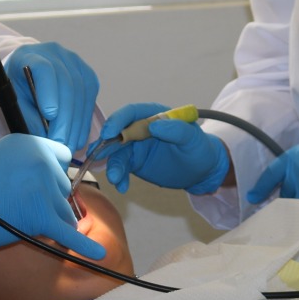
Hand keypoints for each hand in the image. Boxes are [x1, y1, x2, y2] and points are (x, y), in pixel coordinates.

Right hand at [0, 134, 105, 263]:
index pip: (62, 158)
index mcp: (31, 143)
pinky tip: (98, 255)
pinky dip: (84, 246)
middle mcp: (42, 161)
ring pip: (64, 210)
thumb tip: (45, 173)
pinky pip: (70, 233)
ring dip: (49, 220)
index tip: (41, 186)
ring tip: (20, 222)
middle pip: (63, 186)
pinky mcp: (43, 216)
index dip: (53, 174)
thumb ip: (25, 162)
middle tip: (19, 207)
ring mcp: (45, 188)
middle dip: (48, 200)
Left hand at [4, 42, 99, 152]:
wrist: (28, 71)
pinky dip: (84, 121)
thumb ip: (27, 116)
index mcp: (31, 55)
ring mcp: (75, 62)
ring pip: (82, 93)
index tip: (50, 115)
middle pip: (67, 85)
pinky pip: (90, 99)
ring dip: (76, 124)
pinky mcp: (87, 74)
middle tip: (60, 144)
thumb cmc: (18, 86)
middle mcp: (56, 53)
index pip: (44, 69)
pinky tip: (78, 138)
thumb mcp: (14, 99)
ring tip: (69, 146)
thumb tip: (44, 139)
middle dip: (65, 118)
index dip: (49, 92)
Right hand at [98, 102, 229, 195]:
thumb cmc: (199, 149)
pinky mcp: (133, 162)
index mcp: (154, 115)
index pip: (132, 113)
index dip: (118, 120)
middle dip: (107, 144)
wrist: (200, 171)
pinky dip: (119, 176)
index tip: (109, 132)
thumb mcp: (193, 140)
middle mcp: (140, 128)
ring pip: (116, 152)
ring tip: (116, 178)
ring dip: (112, 165)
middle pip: (117, 132)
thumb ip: (177, 130)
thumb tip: (155, 125)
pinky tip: (122, 186)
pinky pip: (121, 167)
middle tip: (98, 155)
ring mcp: (135, 145)